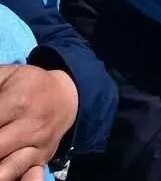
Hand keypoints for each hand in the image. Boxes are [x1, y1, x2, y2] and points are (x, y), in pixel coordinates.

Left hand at [0, 66, 77, 180]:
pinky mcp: (42, 159)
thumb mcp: (5, 76)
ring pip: (6, 169)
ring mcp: (37, 145)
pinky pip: (27, 176)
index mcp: (18, 102)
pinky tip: (3, 174)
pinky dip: (15, 179)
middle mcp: (30, 126)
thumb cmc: (29, 84)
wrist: (68, 95)